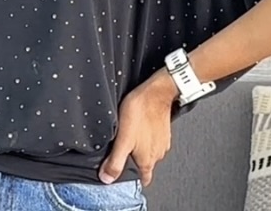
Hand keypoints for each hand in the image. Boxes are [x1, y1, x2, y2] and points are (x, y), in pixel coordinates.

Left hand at [99, 70, 176, 186]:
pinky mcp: (164, 129)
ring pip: (150, 151)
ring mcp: (163, 142)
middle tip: (123, 150)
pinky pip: (154, 138)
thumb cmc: (140, 112)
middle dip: (135, 160)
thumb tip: (106, 179)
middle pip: (145, 165)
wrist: (157, 91)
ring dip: (141, 147)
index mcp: (147, 161)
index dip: (133, 179)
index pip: (143, 179)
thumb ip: (115, 161)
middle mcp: (157, 154)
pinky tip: (139, 126)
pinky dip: (147, 135)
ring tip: (130, 136)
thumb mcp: (123, 139)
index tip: (125, 175)